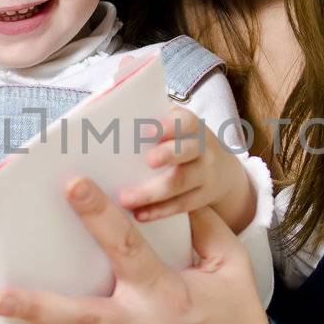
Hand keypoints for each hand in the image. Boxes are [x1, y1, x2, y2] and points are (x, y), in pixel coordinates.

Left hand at [116, 105, 255, 232]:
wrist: (221, 171)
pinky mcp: (202, 197)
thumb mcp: (177, 128)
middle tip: (148, 161)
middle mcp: (203, 149)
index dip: (169, 125)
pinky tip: (139, 214)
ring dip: (152, 192)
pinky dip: (159, 211)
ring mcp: (205, 174)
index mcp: (192, 126)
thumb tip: (102, 109)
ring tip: (126, 198)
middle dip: (167, 154)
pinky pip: (181, 205)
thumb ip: (151, 119)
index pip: (185, 121)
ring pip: (180, 182)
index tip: (148, 129)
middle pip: (187, 151)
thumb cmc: (182, 144)